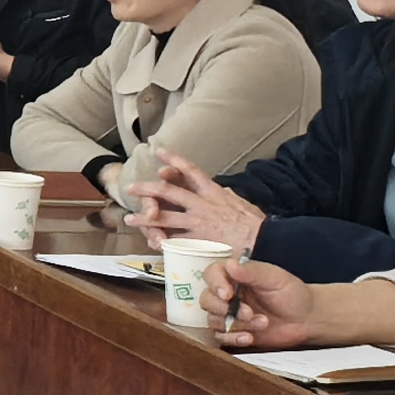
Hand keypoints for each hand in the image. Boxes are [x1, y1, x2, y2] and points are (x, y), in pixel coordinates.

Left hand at [125, 150, 264, 255]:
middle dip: (148, 189)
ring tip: (130, 219)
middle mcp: (202, 205)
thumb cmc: (257, 224)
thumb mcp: (243, 204)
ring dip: (145, 218)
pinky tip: (151, 242)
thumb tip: (227, 192)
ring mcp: (198, 223)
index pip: (191, 171)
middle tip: (131, 187)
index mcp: (214, 193)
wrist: (265, 240)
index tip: (160, 152)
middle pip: (169, 192)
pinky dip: (162, 242)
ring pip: (165, 217)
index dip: (174, 160)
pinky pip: (175, 240)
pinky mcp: (198, 241)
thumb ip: (230, 197)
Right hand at [210, 257, 322, 346]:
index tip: (227, 293)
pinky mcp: (234, 332)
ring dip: (235, 324)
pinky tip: (249, 337)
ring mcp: (229, 315)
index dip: (215, 283)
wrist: (307, 319)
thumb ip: (252, 271)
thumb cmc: (292, 294)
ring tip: (262, 322)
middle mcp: (228, 295)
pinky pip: (222, 337)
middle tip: (247, 312)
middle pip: (207, 299)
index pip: (211, 274)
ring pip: (214, 320)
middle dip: (224, 308)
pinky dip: (233, 338)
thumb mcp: (275, 278)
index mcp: (234, 276)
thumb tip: (230, 264)